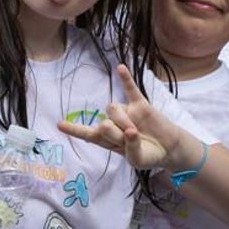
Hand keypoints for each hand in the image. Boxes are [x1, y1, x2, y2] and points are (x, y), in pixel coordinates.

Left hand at [58, 64, 202, 170]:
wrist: (169, 149)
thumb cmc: (149, 156)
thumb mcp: (137, 160)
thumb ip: (130, 147)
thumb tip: (129, 129)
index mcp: (108, 140)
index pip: (88, 134)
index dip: (74, 129)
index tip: (59, 124)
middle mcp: (114, 123)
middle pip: (104, 123)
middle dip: (115, 133)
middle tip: (130, 139)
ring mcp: (126, 112)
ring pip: (114, 109)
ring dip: (123, 120)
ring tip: (136, 130)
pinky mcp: (139, 104)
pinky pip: (130, 88)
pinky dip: (125, 79)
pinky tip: (120, 68)